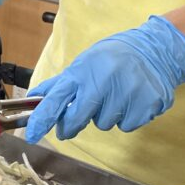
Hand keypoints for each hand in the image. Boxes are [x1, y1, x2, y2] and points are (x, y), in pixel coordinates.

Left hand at [24, 15, 184, 143]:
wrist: (153, 51)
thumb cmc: (111, 57)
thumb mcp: (83, 64)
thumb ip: (60, 84)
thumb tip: (34, 97)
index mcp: (82, 71)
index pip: (56, 98)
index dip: (42, 118)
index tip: (31, 133)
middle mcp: (102, 81)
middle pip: (77, 118)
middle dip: (71, 124)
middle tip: (75, 120)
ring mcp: (126, 93)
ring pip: (103, 124)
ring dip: (105, 115)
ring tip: (115, 94)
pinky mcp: (146, 105)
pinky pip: (126, 125)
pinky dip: (126, 117)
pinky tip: (131, 99)